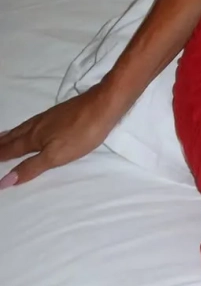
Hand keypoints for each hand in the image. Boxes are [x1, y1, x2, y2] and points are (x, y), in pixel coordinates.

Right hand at [0, 82, 126, 188]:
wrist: (104, 104)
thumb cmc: (81, 133)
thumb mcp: (55, 156)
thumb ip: (31, 167)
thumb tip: (4, 181)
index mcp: (33, 138)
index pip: (10, 150)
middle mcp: (37, 125)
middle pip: (13, 137)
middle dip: (0, 144)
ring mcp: (49, 117)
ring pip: (23, 128)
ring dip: (10, 135)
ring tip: (2, 138)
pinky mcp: (60, 113)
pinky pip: (33, 123)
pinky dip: (24, 128)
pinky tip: (31, 128)